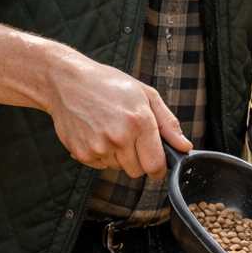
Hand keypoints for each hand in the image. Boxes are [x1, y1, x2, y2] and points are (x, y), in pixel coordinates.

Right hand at [45, 50, 190, 178]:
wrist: (66, 81)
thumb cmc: (108, 84)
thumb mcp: (146, 95)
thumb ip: (169, 124)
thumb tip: (185, 146)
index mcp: (139, 122)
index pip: (155, 165)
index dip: (159, 168)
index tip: (156, 162)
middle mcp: (119, 137)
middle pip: (137, 171)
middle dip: (138, 159)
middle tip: (129, 136)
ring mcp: (98, 147)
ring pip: (119, 168)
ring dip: (119, 156)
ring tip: (110, 129)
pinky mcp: (82, 153)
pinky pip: (100, 166)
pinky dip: (101, 154)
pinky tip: (96, 133)